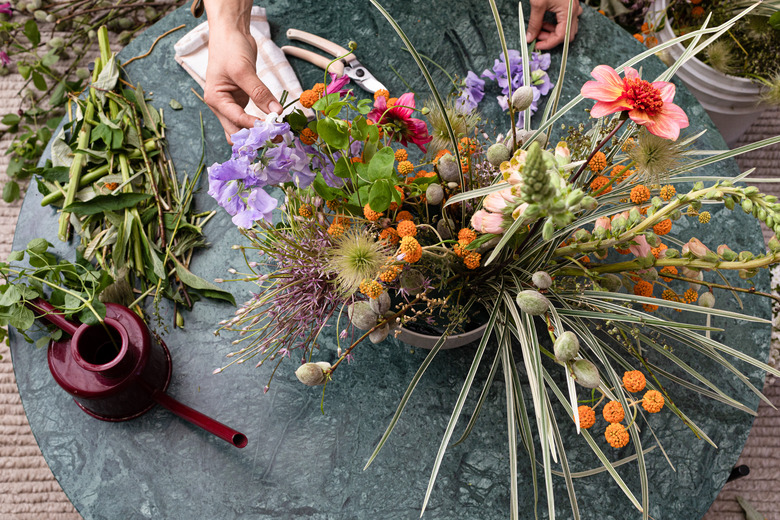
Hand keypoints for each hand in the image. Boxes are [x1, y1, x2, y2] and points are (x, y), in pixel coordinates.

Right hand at [204, 23, 282, 141]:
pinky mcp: (242, 99)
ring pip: (243, 127)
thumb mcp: (244, 70)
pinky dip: (261, 122)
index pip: (236, 120)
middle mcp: (221, 105)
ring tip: (276, 136)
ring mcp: (232, 103)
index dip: (254, 126)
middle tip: (275, 139)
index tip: (273, 129)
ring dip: (257, 132)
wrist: (231, 32)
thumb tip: (276, 112)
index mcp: (216, 99)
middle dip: (254, 137)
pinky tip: (274, 125)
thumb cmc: (230, 48)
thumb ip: (260, 92)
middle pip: (235, 131)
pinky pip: (250, 116)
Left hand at [526, 0, 583, 50]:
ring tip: (538, 30)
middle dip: (551, 39)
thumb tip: (530, 38)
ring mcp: (573, 8)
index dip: (548, 44)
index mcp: (569, 11)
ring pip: (567, 28)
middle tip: (537, 38)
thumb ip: (534, 23)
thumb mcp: (537, 4)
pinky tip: (544, 22)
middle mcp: (574, 11)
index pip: (562, 37)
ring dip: (553, 32)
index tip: (536, 45)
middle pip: (566, 35)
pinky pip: (566, 20)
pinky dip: (555, 25)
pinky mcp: (569, 5)